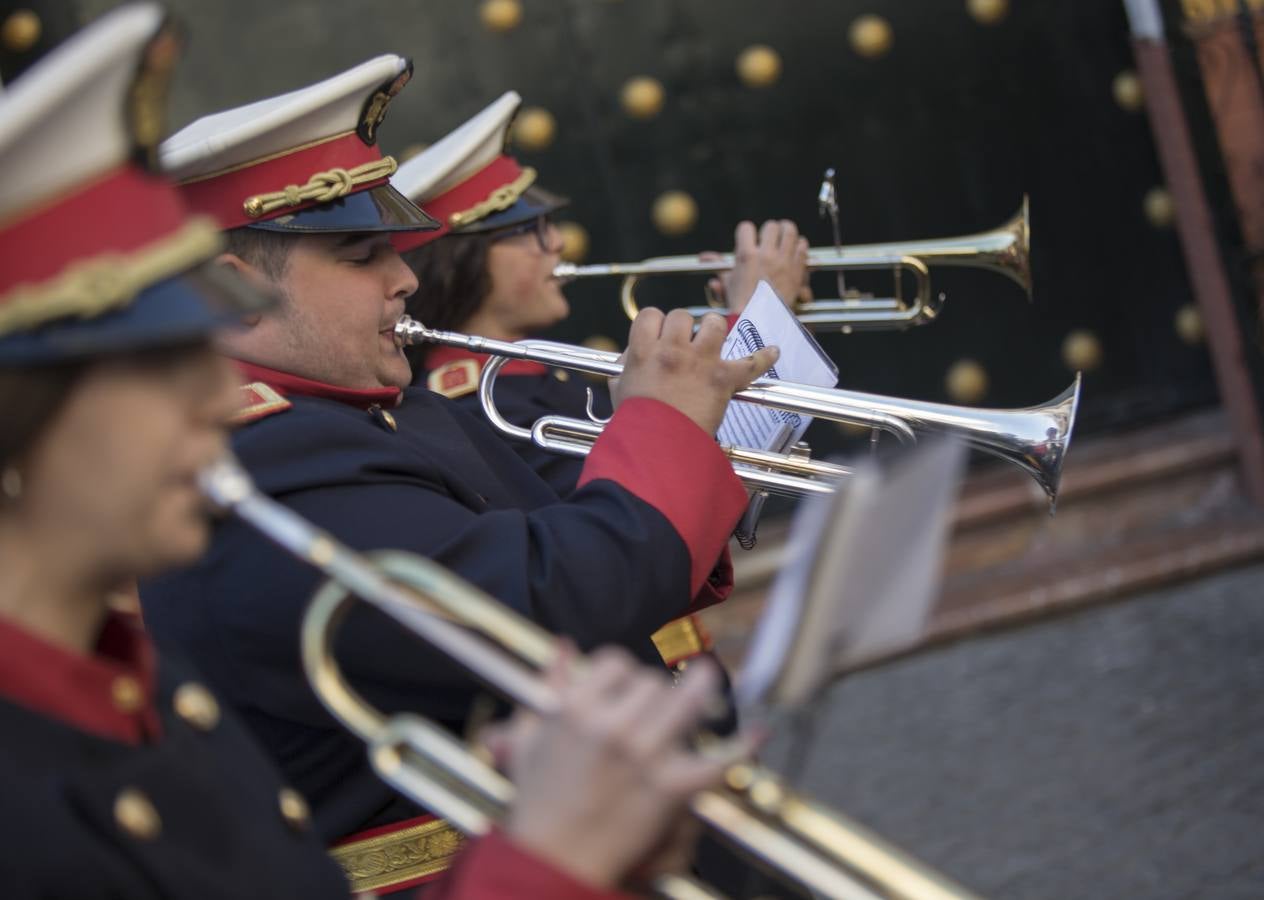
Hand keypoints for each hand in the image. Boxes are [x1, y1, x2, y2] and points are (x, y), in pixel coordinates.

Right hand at [492, 647, 745, 889]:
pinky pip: (717, 759)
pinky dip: (743, 746)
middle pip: (653, 682)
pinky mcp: (670, 788)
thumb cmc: (538, 801)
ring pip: (688, 702)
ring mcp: (644, 755)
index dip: (624, 671)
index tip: (626, 685)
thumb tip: (564, 644)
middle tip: (657, 706)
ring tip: (708, 682)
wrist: (552, 861)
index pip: (617, 662)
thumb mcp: (531, 737)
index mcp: (576, 709)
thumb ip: (548, 684)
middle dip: (656, 692)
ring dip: (702, 690)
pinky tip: (760, 731)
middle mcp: (612, 726)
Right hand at [611, 308, 777, 435]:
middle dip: (683, 326)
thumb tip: (631, 357)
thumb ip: (625, 368)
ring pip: (714, 323)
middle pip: (681, 315)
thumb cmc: (637, 423)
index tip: (660, 333)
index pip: (649, 315)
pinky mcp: (722, 379)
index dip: (656, 322)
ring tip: (712, 339)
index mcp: (643, 352)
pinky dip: (764, 357)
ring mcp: (699, 362)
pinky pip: (750, 362)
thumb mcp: (620, 391)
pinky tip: (773, 352)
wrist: (657, 448)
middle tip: (684, 342)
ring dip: (713, 329)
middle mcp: (672, 351)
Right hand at [704, 219, 809, 313]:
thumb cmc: (743, 305)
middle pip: (771, 226)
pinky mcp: (798, 268)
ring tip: (785, 234)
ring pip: (790, 231)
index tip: (748, 238)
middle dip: (769, 230)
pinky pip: (802, 246)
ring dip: (787, 231)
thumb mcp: (728, 283)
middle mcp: (766, 255)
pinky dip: (799, 245)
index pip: (746, 228)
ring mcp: (784, 261)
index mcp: (746, 256)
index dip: (746, 231)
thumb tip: (703, 256)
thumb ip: (718, 266)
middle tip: (769, 236)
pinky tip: (794, 250)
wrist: (762, 322)